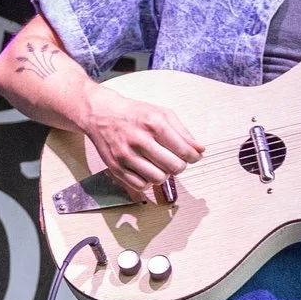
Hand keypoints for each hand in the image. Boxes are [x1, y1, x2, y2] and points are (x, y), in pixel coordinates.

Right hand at [84, 84, 202, 202]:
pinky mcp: (116, 167)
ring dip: (164, 174)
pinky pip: (140, 185)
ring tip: (160, 165)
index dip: (194, 157)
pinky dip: (147, 181)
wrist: (101, 114)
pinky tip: (146, 170)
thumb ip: (183, 132)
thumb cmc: (133, 114)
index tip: (194, 158)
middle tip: (176, 161)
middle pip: (173, 167)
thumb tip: (199, 150)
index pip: (184, 151)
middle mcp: (140, 140)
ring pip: (158, 179)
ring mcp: (126, 155)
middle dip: (180, 166)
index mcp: (154, 124)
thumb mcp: (161, 114)